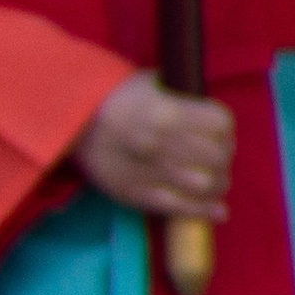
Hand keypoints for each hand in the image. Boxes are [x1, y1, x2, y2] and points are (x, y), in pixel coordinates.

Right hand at [72, 71, 236, 219]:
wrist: (70, 122)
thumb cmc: (113, 98)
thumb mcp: (151, 83)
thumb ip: (184, 96)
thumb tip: (210, 113)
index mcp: (168, 112)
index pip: (221, 124)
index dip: (224, 129)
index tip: (218, 133)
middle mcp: (163, 143)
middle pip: (218, 157)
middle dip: (223, 158)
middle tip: (217, 159)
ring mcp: (150, 171)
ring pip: (206, 185)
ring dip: (217, 186)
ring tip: (213, 183)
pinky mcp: (137, 193)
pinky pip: (181, 208)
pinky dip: (204, 211)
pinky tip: (216, 210)